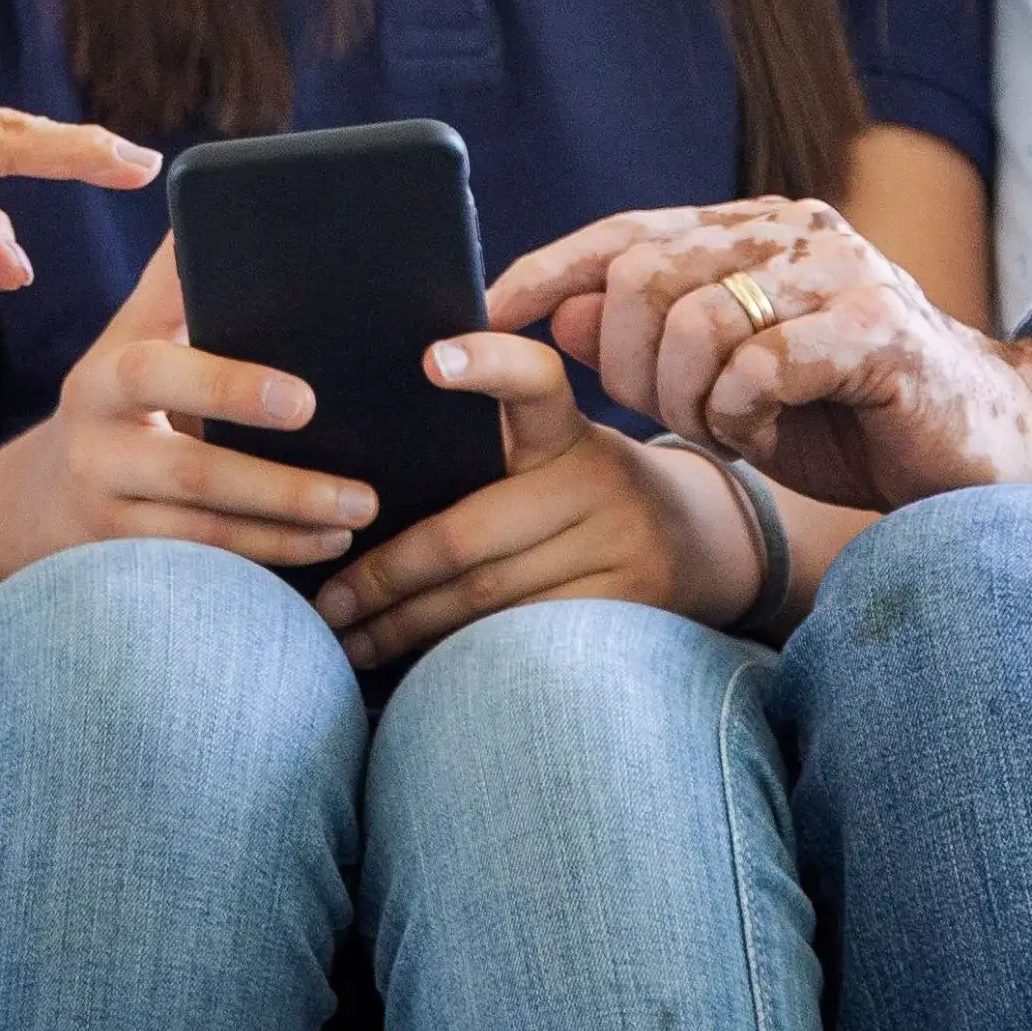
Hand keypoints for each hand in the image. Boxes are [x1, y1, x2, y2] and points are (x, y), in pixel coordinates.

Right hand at [0, 241, 379, 571]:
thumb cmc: (126, 393)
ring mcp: (106, 512)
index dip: (229, 387)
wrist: (46, 494)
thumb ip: (177, 280)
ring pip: (204, 533)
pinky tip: (324, 551)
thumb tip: (209, 184)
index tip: (305, 401)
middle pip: (190, 470)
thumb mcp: (137, 333)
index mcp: (106, 374)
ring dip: (289, 528)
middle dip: (280, 484)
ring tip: (361, 515)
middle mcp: (96, 445)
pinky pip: (202, 571)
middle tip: (362, 487)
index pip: (158, 372)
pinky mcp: (122, 565)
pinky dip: (267, 561)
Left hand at [311, 330, 743, 668]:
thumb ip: (488, 440)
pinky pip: (523, 642)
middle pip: (471, 534)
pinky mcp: (630, 613)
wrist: (704, 540)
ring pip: (489, 601)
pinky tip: (412, 670)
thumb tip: (364, 459)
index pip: (534, 381)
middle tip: (327, 603)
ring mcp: (621, 551)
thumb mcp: (557, 447)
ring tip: (347, 643)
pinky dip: (458, 659)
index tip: (430, 360)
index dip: (488, 363)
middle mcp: (599, 483)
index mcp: (567, 430)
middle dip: (386, 576)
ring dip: (407, 629)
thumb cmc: (584, 488)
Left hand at [492, 199, 1031, 514]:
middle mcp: (795, 233)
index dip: (550, 269)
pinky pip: (760, 364)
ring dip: (690, 399)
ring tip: (730, 426)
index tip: (486, 314)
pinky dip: (743, 412)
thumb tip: (552, 309)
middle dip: (626, 363)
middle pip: (646, 274)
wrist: (991, 450)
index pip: (627, 231)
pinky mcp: (880, 328)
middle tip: (667, 415)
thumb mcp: (729, 383)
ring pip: (696, 320)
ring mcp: (843, 272)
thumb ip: (649, 341)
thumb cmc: (851, 418)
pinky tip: (768, 430)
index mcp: (755, 232)